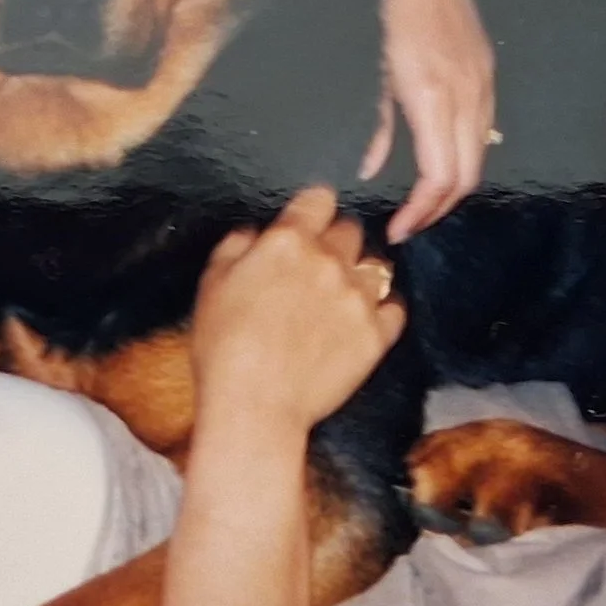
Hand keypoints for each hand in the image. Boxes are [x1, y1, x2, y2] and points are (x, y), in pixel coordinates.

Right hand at [192, 188, 404, 438]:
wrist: (254, 406)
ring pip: (375, 267)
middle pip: (350, 230)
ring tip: (341, 299)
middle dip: (335, 244)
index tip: (309, 221)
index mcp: (287, 242)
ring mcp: (358, 298)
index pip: (319, 199)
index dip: (313, 209)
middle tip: (317, 270)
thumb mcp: (211, 285)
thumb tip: (253, 235)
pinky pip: (394, 309)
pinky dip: (382, 312)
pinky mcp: (377, 335)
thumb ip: (235, 248)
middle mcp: (329, 261)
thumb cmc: (224, 349)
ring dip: (360, 276)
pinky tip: (362, 323)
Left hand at [364, 0, 494, 244]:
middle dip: (440, 206)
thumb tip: (371, 169)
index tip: (398, 229)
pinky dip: (465, 147)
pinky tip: (440, 150)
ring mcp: (481, 72)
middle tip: (410, 222)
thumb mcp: (364, 67)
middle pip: (468, 172)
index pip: (442, 177)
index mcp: (434, 95)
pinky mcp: (483, 58)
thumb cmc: (373, 1)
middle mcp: (468, 88)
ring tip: (423, 195)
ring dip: (455, 179)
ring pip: (480, 148)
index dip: (422, 212)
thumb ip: (375, 122)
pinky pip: (483, 119)